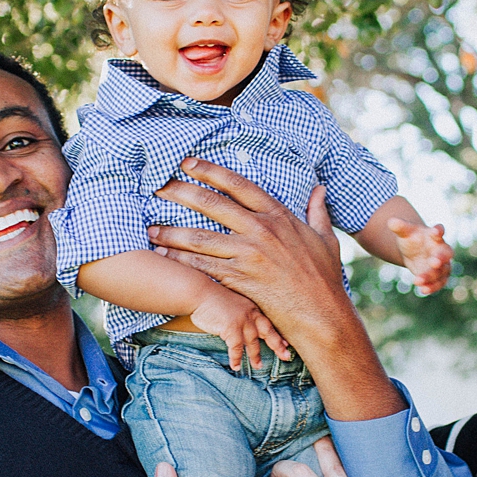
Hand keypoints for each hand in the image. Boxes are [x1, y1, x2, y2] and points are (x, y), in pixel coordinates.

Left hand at [149, 162, 350, 344]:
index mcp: (279, 216)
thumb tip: (319, 189)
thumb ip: (318, 212)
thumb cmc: (324, 278)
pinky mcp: (240, 279)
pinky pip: (203, 267)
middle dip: (181, 193)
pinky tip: (165, 256)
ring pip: (201, 238)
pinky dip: (181, 261)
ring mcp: (249, 255)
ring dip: (172, 232)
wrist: (321, 313)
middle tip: (158, 186)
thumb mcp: (325, 239)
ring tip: (151, 228)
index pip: (238, 185)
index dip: (210, 171)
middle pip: (212, 205)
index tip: (188, 163)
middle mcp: (261, 230)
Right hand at [190, 285, 291, 370]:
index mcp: (251, 308)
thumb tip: (242, 331)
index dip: (277, 335)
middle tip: (286, 357)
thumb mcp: (231, 305)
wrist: (199, 293)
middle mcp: (250, 314)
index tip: (286, 344)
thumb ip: (239, 316)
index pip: (268, 323)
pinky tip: (235, 366)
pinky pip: (236, 348)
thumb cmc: (210, 299)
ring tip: (258, 367)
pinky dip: (236, 358)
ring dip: (255, 356)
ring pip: (253, 343)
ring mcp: (242, 321)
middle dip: (278, 346)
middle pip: (268, 332)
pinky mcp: (231, 328)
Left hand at [387, 217, 452, 295]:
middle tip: (433, 262)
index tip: (436, 231)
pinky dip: (432, 287)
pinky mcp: (439, 277)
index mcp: (435, 236)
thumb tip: (391, 221)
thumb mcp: (405, 232)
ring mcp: (442, 264)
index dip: (438, 230)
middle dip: (441, 258)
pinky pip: (439, 283)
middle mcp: (442, 250)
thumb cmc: (412, 238)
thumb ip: (400, 227)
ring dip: (431, 276)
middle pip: (446, 254)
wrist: (415, 251)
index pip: (439, 230)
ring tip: (418, 280)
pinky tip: (423, 290)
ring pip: (442, 271)